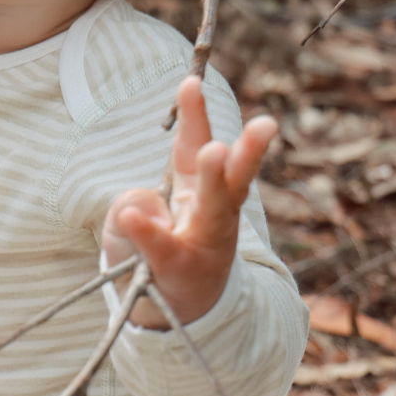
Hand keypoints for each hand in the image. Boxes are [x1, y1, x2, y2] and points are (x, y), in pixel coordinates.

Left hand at [101, 76, 276, 328]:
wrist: (177, 314)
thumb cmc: (154, 256)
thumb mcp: (133, 221)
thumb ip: (134, 206)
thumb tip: (139, 209)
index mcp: (197, 190)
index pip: (194, 146)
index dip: (192, 116)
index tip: (189, 81)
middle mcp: (212, 213)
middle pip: (231, 177)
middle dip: (244, 149)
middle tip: (262, 122)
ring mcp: (204, 244)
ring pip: (216, 209)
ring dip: (214, 178)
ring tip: (213, 150)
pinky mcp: (184, 272)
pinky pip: (164, 249)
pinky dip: (149, 232)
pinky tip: (134, 218)